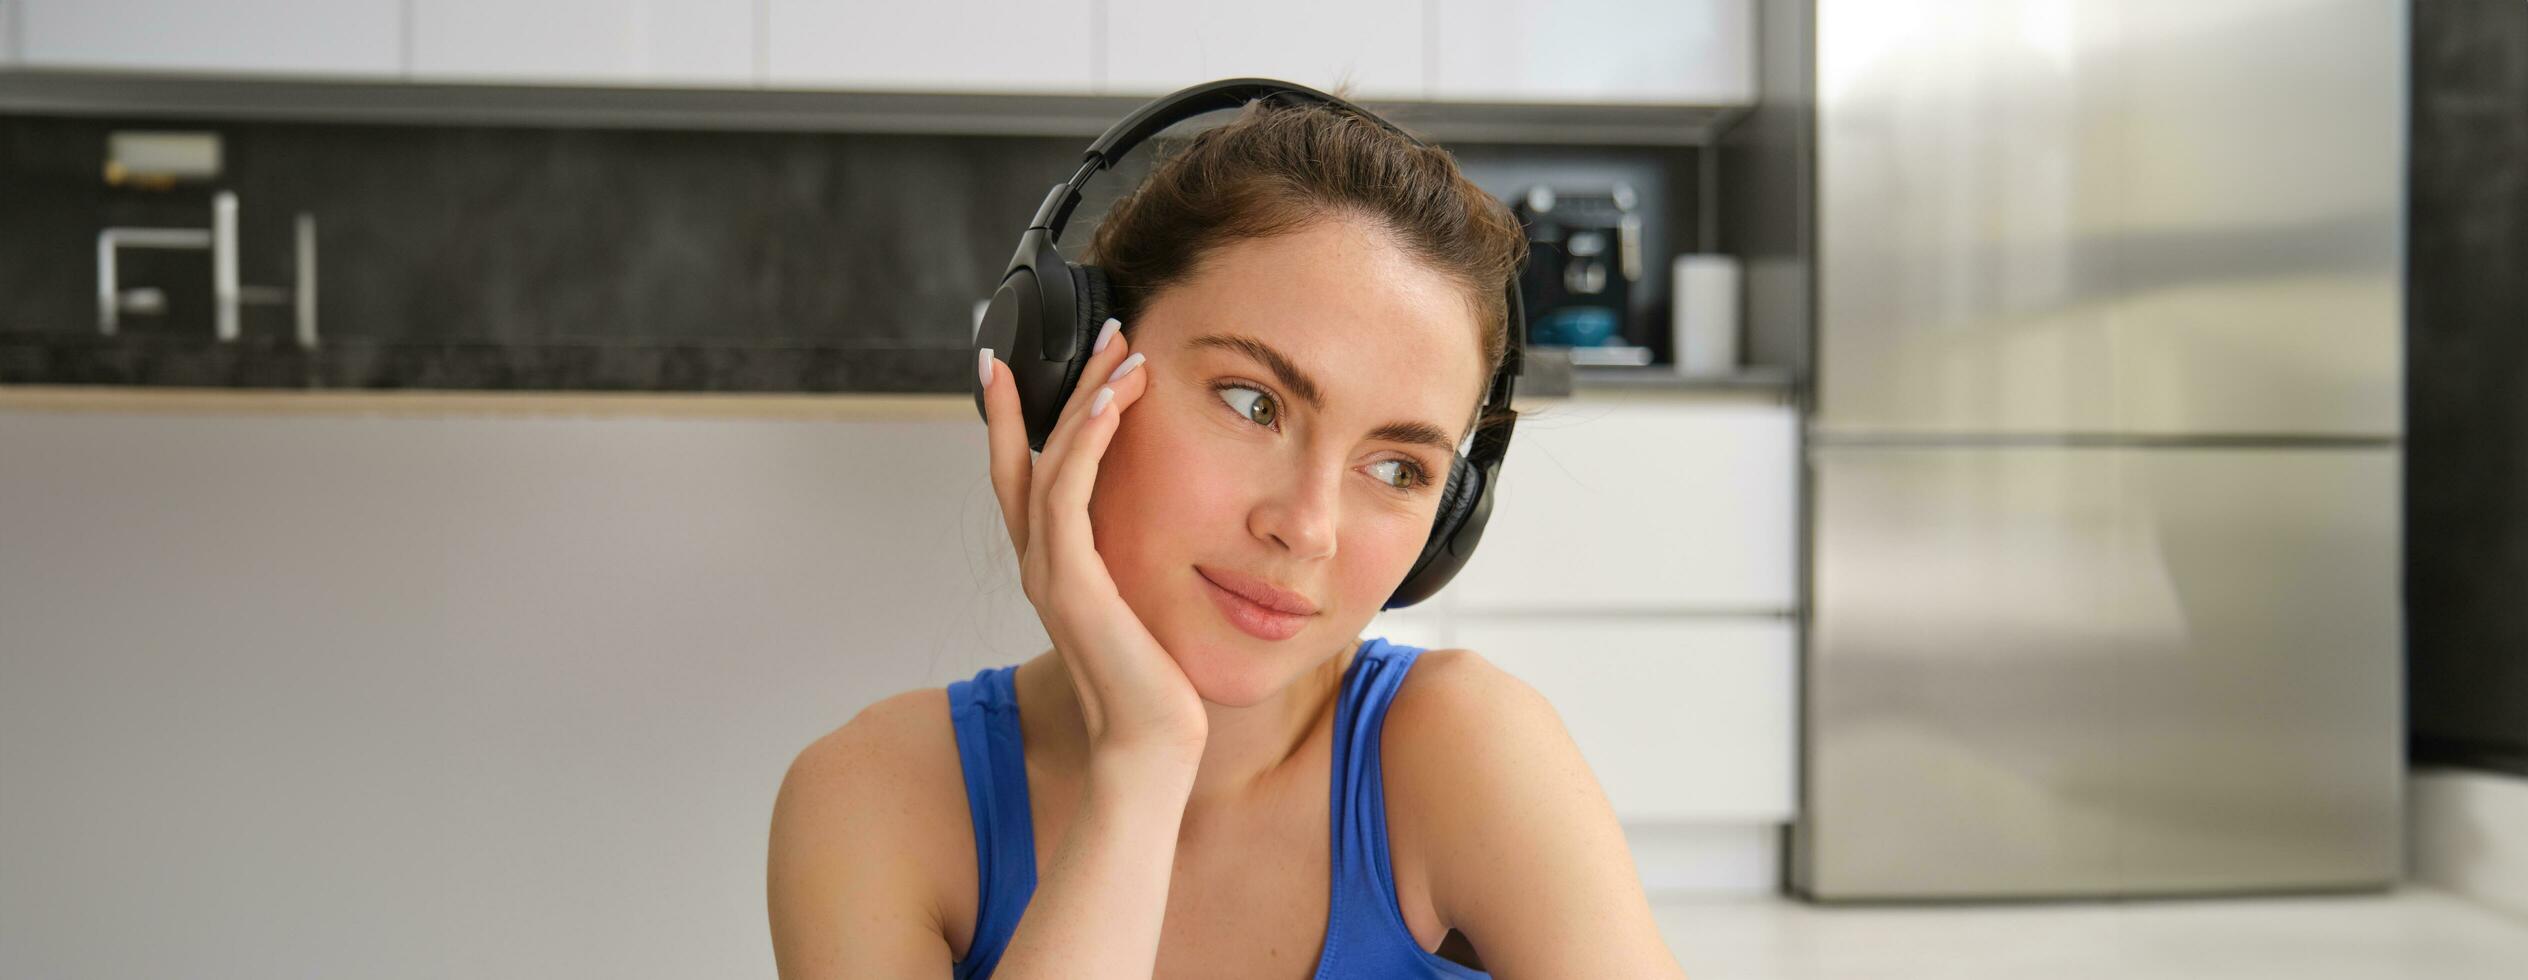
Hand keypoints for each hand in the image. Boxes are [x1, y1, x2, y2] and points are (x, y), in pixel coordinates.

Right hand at [978, 319, 1207, 767]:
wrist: (1151, 748)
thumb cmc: (1160, 689)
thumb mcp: (1150, 610)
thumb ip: (1143, 572)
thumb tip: (1180, 535)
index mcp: (1056, 570)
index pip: (1024, 476)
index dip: (1016, 419)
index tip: (1018, 364)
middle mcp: (1040, 565)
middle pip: (1029, 454)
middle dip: (1056, 386)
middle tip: (1095, 330)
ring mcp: (1049, 572)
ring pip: (1050, 460)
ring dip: (1085, 397)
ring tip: (1120, 349)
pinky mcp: (1071, 580)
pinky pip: (1069, 490)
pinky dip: (1086, 439)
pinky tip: (1113, 400)